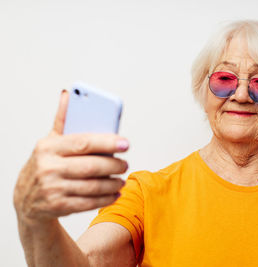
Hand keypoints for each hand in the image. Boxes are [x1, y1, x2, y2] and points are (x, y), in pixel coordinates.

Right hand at [13, 91, 128, 224]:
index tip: (125, 143)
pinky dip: (105, 199)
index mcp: (48, 147)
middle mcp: (48, 168)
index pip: (83, 142)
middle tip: (125, 164)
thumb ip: (63, 120)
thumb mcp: (50, 142)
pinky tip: (114, 194)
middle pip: (91, 166)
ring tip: (121, 180)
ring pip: (92, 186)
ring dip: (112, 184)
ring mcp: (52, 189)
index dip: (107, 143)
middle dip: (113, 166)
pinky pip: (88, 203)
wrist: (27, 198)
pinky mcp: (57, 206)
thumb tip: (69, 94)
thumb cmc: (46, 164)